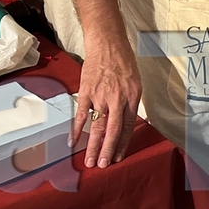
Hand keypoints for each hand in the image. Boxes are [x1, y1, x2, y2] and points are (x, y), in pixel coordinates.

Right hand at [71, 33, 141, 167]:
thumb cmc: (123, 61)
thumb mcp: (135, 81)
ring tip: (90, 161)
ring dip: (93, 146)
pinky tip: (73, 142)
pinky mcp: (87, 91)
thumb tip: (125, 122)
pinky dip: (76, 129)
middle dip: (108, 150)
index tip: (118, 156)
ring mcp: (101, 96)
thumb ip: (130, 102)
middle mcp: (118, 99)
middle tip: (103, 166)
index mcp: (132, 97)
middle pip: (113, 130)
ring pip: (96, 126)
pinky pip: (81, 114)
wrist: (108, 43)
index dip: (123, 143)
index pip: (128, 126)